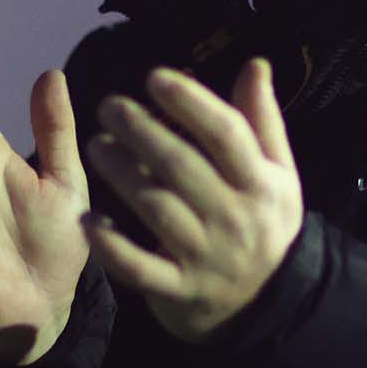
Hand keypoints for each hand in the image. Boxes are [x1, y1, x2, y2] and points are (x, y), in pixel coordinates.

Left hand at [83, 61, 303, 342]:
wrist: (266, 304)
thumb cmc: (263, 221)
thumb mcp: (278, 173)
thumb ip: (262, 120)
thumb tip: (255, 63)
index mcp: (261, 183)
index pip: (226, 134)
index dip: (190, 102)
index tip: (155, 77)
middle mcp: (235, 218)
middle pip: (183, 166)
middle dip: (142, 131)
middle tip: (109, 106)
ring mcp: (205, 257)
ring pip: (157, 209)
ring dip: (122, 174)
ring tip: (96, 146)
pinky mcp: (179, 290)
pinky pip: (139, 268)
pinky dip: (112, 246)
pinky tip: (88, 219)